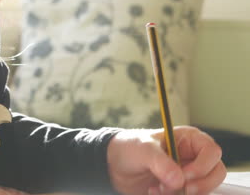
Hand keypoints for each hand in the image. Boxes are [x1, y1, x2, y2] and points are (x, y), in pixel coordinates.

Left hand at [107, 126, 225, 194]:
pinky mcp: (180, 189)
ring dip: (181, 193)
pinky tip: (154, 192)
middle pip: (216, 173)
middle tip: (179, 188)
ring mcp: (188, 174)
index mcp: (188, 139)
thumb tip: (178, 180)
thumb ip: (160, 162)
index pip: (212, 151)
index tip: (185, 175)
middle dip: (198, 185)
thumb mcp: (143, 149)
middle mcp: (193, 157)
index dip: (203, 166)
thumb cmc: (130, 147)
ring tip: (158, 188)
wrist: (114, 166)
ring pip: (203, 189)